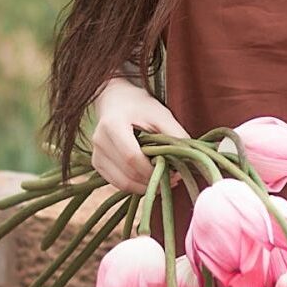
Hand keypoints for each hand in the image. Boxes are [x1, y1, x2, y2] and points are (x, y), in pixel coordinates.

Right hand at [91, 77, 188, 193]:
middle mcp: (99, 140)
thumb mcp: (161, 114)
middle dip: (152, 180)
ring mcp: (96, 153)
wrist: (114, 99)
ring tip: (162, 179)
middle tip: (173, 179)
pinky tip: (148, 178)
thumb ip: (175, 135)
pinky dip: (134, 185)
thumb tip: (190, 159)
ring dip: (144, 186)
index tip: (174, 174)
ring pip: (122, 182)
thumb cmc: (139, 105)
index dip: (153, 171)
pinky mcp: (97, 162)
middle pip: (127, 173)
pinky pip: (117, 182)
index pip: (132, 157)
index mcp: (112, 125)